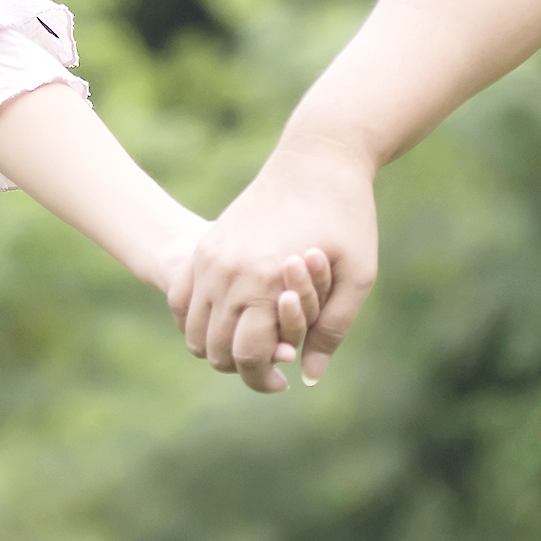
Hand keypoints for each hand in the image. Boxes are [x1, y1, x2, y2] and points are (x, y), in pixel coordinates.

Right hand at [179, 137, 378, 392]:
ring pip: (193, 330)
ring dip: (216, 346)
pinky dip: (197, 320)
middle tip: (270, 365)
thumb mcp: (358, 275)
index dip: (262, 379)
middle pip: (215, 350)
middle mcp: (229, 272)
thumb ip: (333, 329)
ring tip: (250, 342)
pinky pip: (182, 299)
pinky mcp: (206, 244)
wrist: (317, 157)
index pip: (246, 356)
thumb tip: (310, 377)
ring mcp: (210, 257)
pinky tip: (230, 318)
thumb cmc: (347, 215)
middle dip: (241, 366)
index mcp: (266, 282)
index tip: (282, 383)